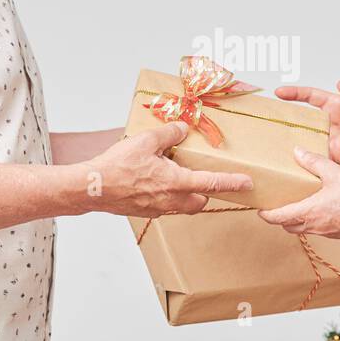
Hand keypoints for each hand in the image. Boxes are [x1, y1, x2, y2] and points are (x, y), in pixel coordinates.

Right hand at [84, 121, 252, 217]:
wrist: (91, 187)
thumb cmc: (117, 166)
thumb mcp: (146, 140)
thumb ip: (169, 133)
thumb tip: (183, 128)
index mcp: (176, 183)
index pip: (212, 184)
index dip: (232, 183)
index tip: (248, 184)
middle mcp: (170, 200)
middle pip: (199, 202)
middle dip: (205, 193)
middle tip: (203, 178)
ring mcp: (156, 209)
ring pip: (181, 206)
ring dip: (185, 194)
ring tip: (174, 176)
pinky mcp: (144, 212)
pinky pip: (164, 206)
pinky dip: (166, 196)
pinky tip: (153, 182)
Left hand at [257, 146, 339, 241]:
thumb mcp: (336, 174)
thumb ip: (314, 163)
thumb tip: (297, 152)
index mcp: (310, 212)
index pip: (278, 218)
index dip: (265, 214)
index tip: (258, 207)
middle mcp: (315, 226)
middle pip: (287, 226)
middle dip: (278, 217)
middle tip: (275, 203)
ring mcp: (327, 233)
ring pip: (303, 229)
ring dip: (295, 219)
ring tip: (296, 203)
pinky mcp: (339, 233)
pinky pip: (318, 229)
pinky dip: (312, 220)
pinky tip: (320, 206)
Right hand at [275, 81, 339, 168]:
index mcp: (334, 105)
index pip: (309, 96)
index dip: (294, 93)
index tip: (279, 92)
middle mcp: (327, 121)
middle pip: (302, 117)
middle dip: (285, 116)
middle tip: (269, 117)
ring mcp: (328, 138)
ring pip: (305, 137)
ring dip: (292, 138)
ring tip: (274, 138)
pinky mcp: (332, 154)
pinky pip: (315, 155)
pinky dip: (305, 157)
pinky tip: (295, 158)